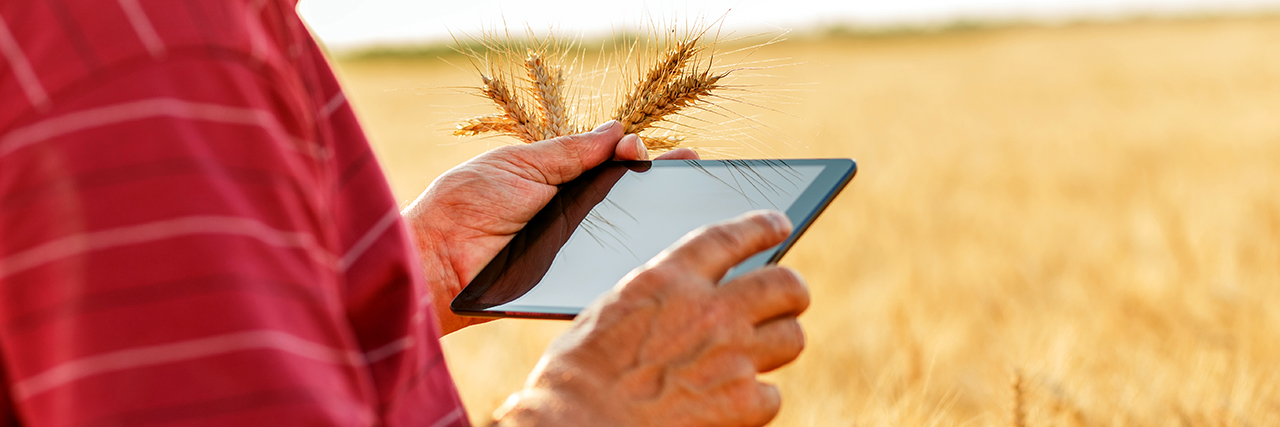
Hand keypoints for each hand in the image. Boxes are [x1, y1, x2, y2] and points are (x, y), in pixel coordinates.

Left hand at [402, 121, 699, 334]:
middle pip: (625, 201)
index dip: (637, 157)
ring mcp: (571, 253)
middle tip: (691, 170)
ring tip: (684, 208)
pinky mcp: (568, 283)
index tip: (658, 152)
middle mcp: (570, 218)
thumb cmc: (467, 205)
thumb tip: (615, 129)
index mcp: (558, 183)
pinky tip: (659, 250)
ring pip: (621, 238)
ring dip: (653, 224)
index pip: (609, 166)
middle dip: (660, 185)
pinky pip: (605, 274)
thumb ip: (569, 152)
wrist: (438, 259)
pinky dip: (631, 264)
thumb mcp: (519, 164)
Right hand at [493, 211, 809, 426]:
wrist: (580, 423)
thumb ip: (659, 295)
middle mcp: (710, 310)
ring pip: (792, 337)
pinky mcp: (743, 403)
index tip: (779, 225)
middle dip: (791, 292)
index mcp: (670, 278)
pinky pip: (773, 394)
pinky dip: (757, 401)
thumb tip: (683, 297)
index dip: (761, 227)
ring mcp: (733, 356)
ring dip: (779, 344)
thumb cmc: (579, 372)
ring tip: (763, 353)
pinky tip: (735, 404)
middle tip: (787, 301)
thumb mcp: (613, 309)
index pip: (732, 238)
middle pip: (785, 285)